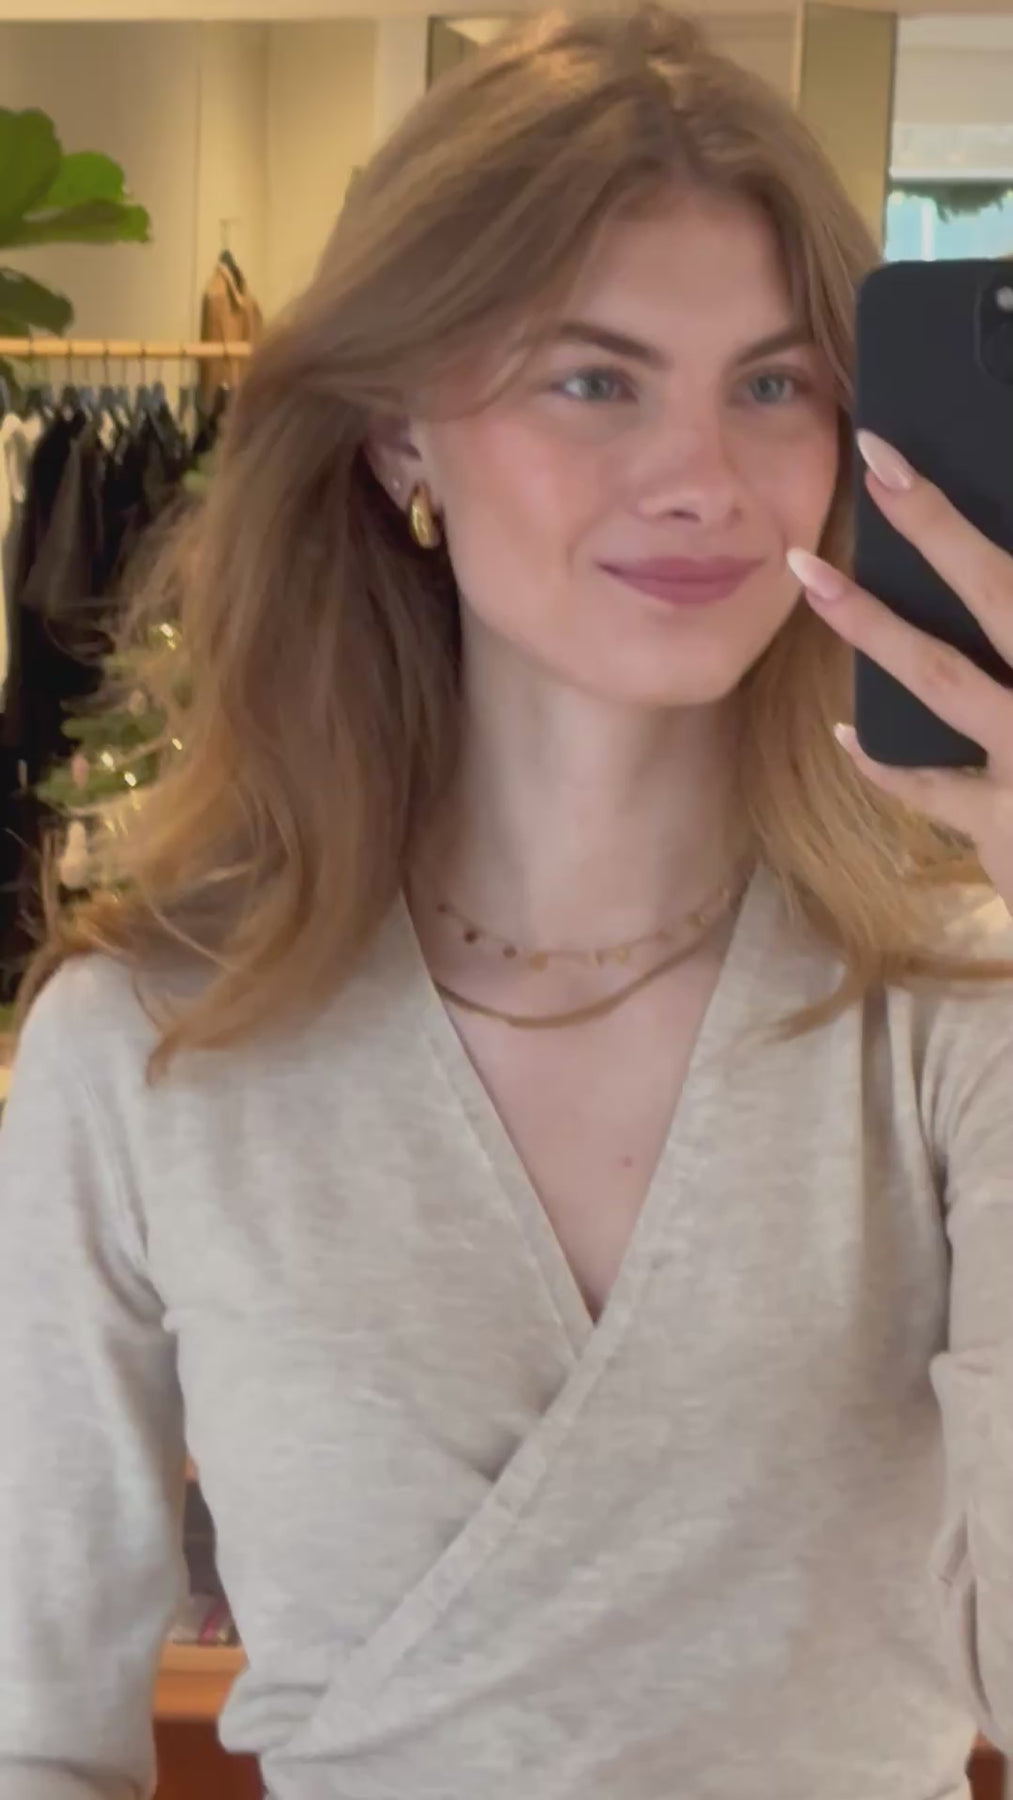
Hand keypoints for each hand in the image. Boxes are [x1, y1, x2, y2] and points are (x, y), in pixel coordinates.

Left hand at [786, 429, 1012, 914]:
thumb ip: (1011, 633)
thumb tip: (993, 605)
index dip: (964, 518)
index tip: (925, 460)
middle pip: (1003, 594)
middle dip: (938, 525)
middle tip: (881, 465)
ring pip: (944, 679)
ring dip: (873, 625)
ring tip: (812, 578)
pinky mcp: (1002, 825)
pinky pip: (929, 785)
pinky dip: (885, 762)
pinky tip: (845, 735)